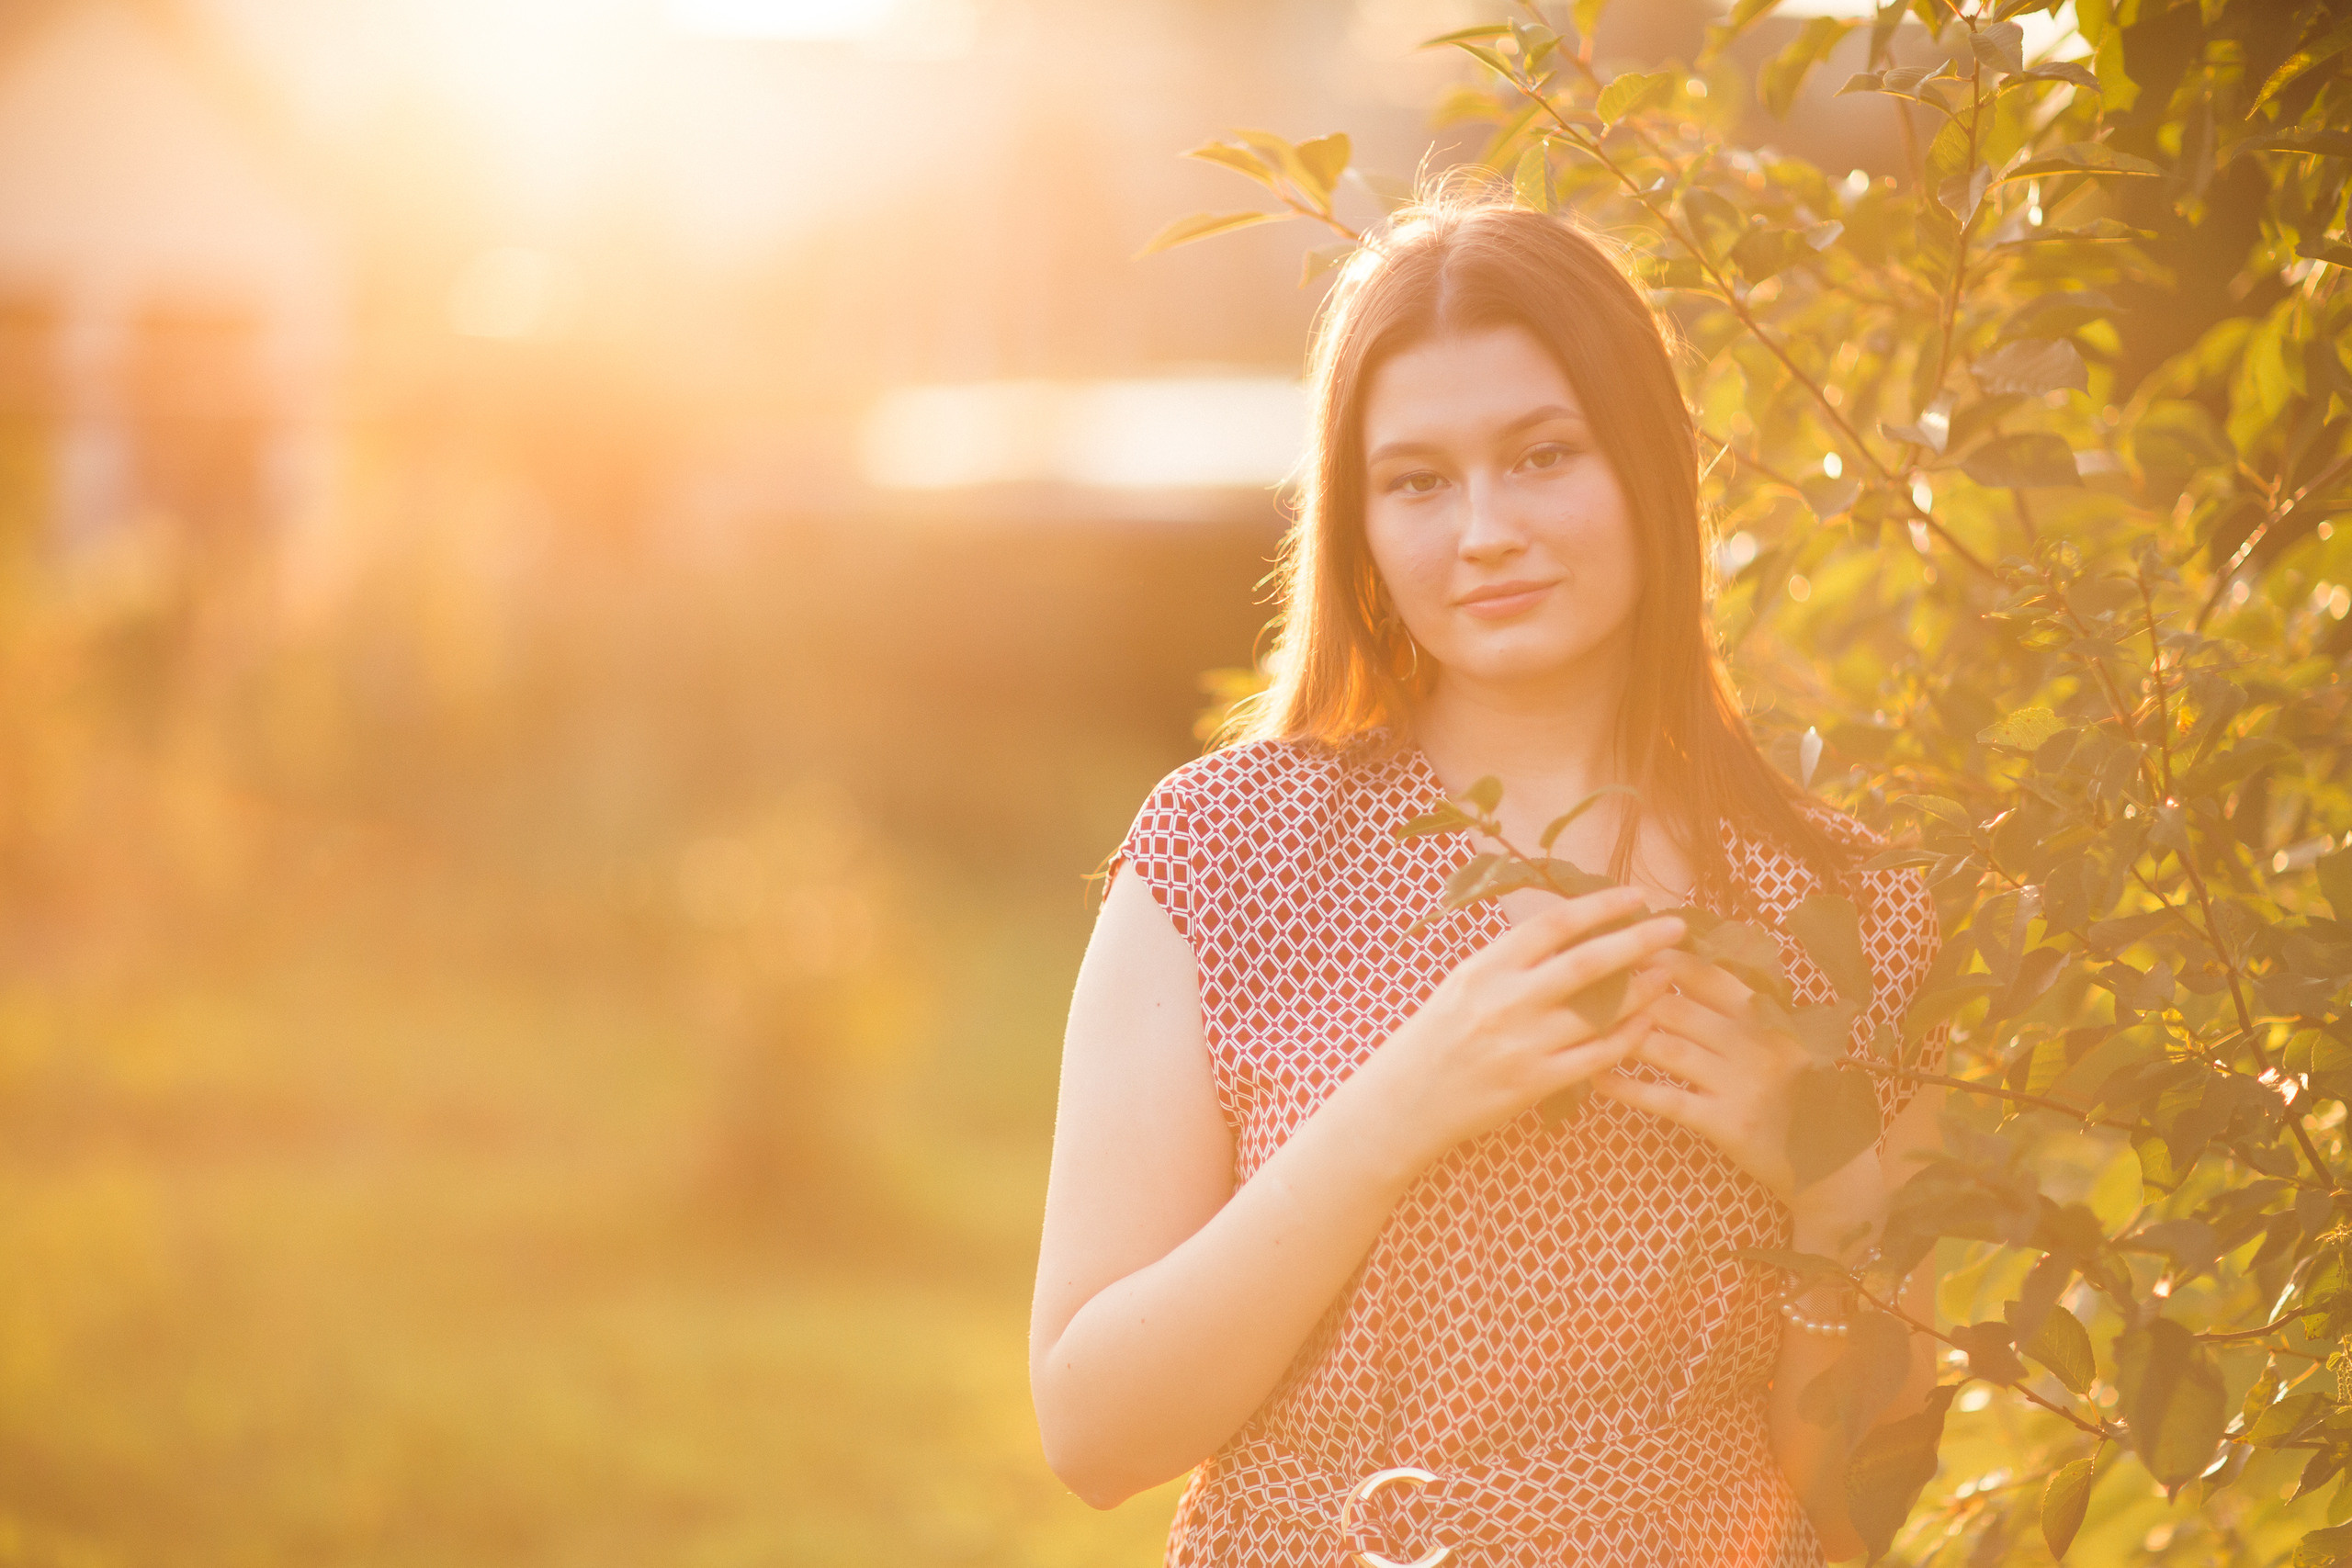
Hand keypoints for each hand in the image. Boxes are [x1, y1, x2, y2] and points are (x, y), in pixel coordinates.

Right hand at [1360, 886, 1684, 1160]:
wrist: (1404, 1100)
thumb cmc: (1435, 1035)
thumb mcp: (1463, 983)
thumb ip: (1511, 961)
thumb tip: (1570, 932)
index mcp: (1485, 968)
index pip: (1553, 924)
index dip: (1600, 906)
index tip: (1636, 896)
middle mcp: (1505, 1001)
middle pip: (1587, 962)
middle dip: (1638, 940)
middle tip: (1676, 927)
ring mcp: (1522, 1045)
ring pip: (1600, 1011)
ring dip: (1643, 990)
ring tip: (1669, 974)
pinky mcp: (1534, 1084)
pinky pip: (1596, 1057)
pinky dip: (1627, 1038)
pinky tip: (1647, 1023)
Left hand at [1593, 948, 1876, 1216]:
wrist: (1828, 1162)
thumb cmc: (1790, 1090)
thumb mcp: (1776, 1039)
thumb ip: (1735, 1006)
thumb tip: (1677, 960)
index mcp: (1767, 1015)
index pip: (1707, 974)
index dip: (1662, 958)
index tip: (1623, 947)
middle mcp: (1757, 1042)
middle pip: (1677, 1008)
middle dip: (1628, 996)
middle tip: (1585, 988)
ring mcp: (1742, 1083)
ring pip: (1668, 1049)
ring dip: (1621, 1037)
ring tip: (1581, 1027)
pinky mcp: (1728, 1123)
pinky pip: (1668, 1099)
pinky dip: (1629, 1087)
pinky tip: (1597, 1077)